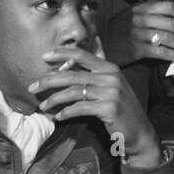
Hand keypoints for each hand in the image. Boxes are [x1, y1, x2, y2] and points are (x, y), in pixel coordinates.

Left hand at [29, 47, 162, 165]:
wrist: (140, 133)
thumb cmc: (123, 109)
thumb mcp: (114, 84)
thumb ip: (101, 66)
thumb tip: (96, 41)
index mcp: (110, 68)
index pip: (82, 55)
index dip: (62, 54)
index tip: (44, 56)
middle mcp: (111, 77)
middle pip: (72, 75)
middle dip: (49, 81)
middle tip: (33, 87)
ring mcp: (111, 92)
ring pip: (73, 92)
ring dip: (54, 99)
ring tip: (42, 106)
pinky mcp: (109, 108)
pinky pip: (80, 108)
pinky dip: (66, 112)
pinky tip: (58, 117)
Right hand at [102, 0, 173, 65]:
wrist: (101, 44)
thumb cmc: (121, 31)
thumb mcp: (133, 16)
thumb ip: (152, 16)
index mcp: (141, 8)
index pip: (168, 6)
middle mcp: (139, 18)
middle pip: (171, 23)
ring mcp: (136, 33)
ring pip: (167, 37)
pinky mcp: (135, 48)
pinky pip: (159, 51)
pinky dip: (172, 54)